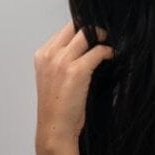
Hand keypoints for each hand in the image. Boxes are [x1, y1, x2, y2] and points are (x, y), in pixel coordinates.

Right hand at [33, 20, 113, 151]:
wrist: (55, 128)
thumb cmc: (57, 107)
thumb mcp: (53, 78)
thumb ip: (62, 61)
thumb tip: (85, 48)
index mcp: (42, 55)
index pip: (65, 29)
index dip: (81, 29)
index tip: (94, 35)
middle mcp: (50, 55)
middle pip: (75, 26)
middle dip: (92, 28)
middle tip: (104, 36)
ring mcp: (62, 61)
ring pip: (87, 34)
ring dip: (102, 37)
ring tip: (109, 44)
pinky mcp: (77, 70)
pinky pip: (98, 51)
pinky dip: (108, 51)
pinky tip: (111, 56)